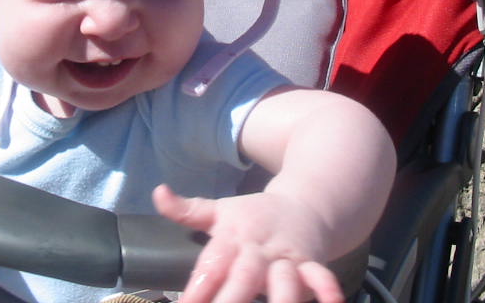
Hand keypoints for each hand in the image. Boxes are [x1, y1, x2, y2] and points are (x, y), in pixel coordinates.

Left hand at [153, 184, 343, 302]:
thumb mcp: (219, 210)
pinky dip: (326, 290)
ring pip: (285, 281)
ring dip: (280, 299)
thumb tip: (158, 192)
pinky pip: (322, 278)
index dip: (198, 287)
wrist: (304, 205)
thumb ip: (186, 210)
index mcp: (232, 236)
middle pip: (245, 276)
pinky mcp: (312, 265)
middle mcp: (259, 249)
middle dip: (233, 299)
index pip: (211, 263)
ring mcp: (287, 258)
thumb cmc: (254, 216)